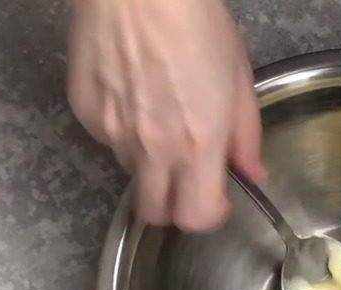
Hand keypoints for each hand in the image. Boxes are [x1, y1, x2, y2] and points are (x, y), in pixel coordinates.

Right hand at [67, 0, 267, 230]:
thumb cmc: (193, 22)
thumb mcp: (238, 78)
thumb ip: (246, 136)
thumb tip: (253, 173)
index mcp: (198, 143)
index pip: (196, 218)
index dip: (208, 215)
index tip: (215, 199)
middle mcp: (153, 149)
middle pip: (154, 213)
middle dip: (172, 205)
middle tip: (185, 179)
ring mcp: (114, 133)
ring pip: (130, 174)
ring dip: (148, 163)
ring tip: (159, 120)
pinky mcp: (86, 114)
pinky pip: (107, 140)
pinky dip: (122, 131)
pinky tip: (134, 95)